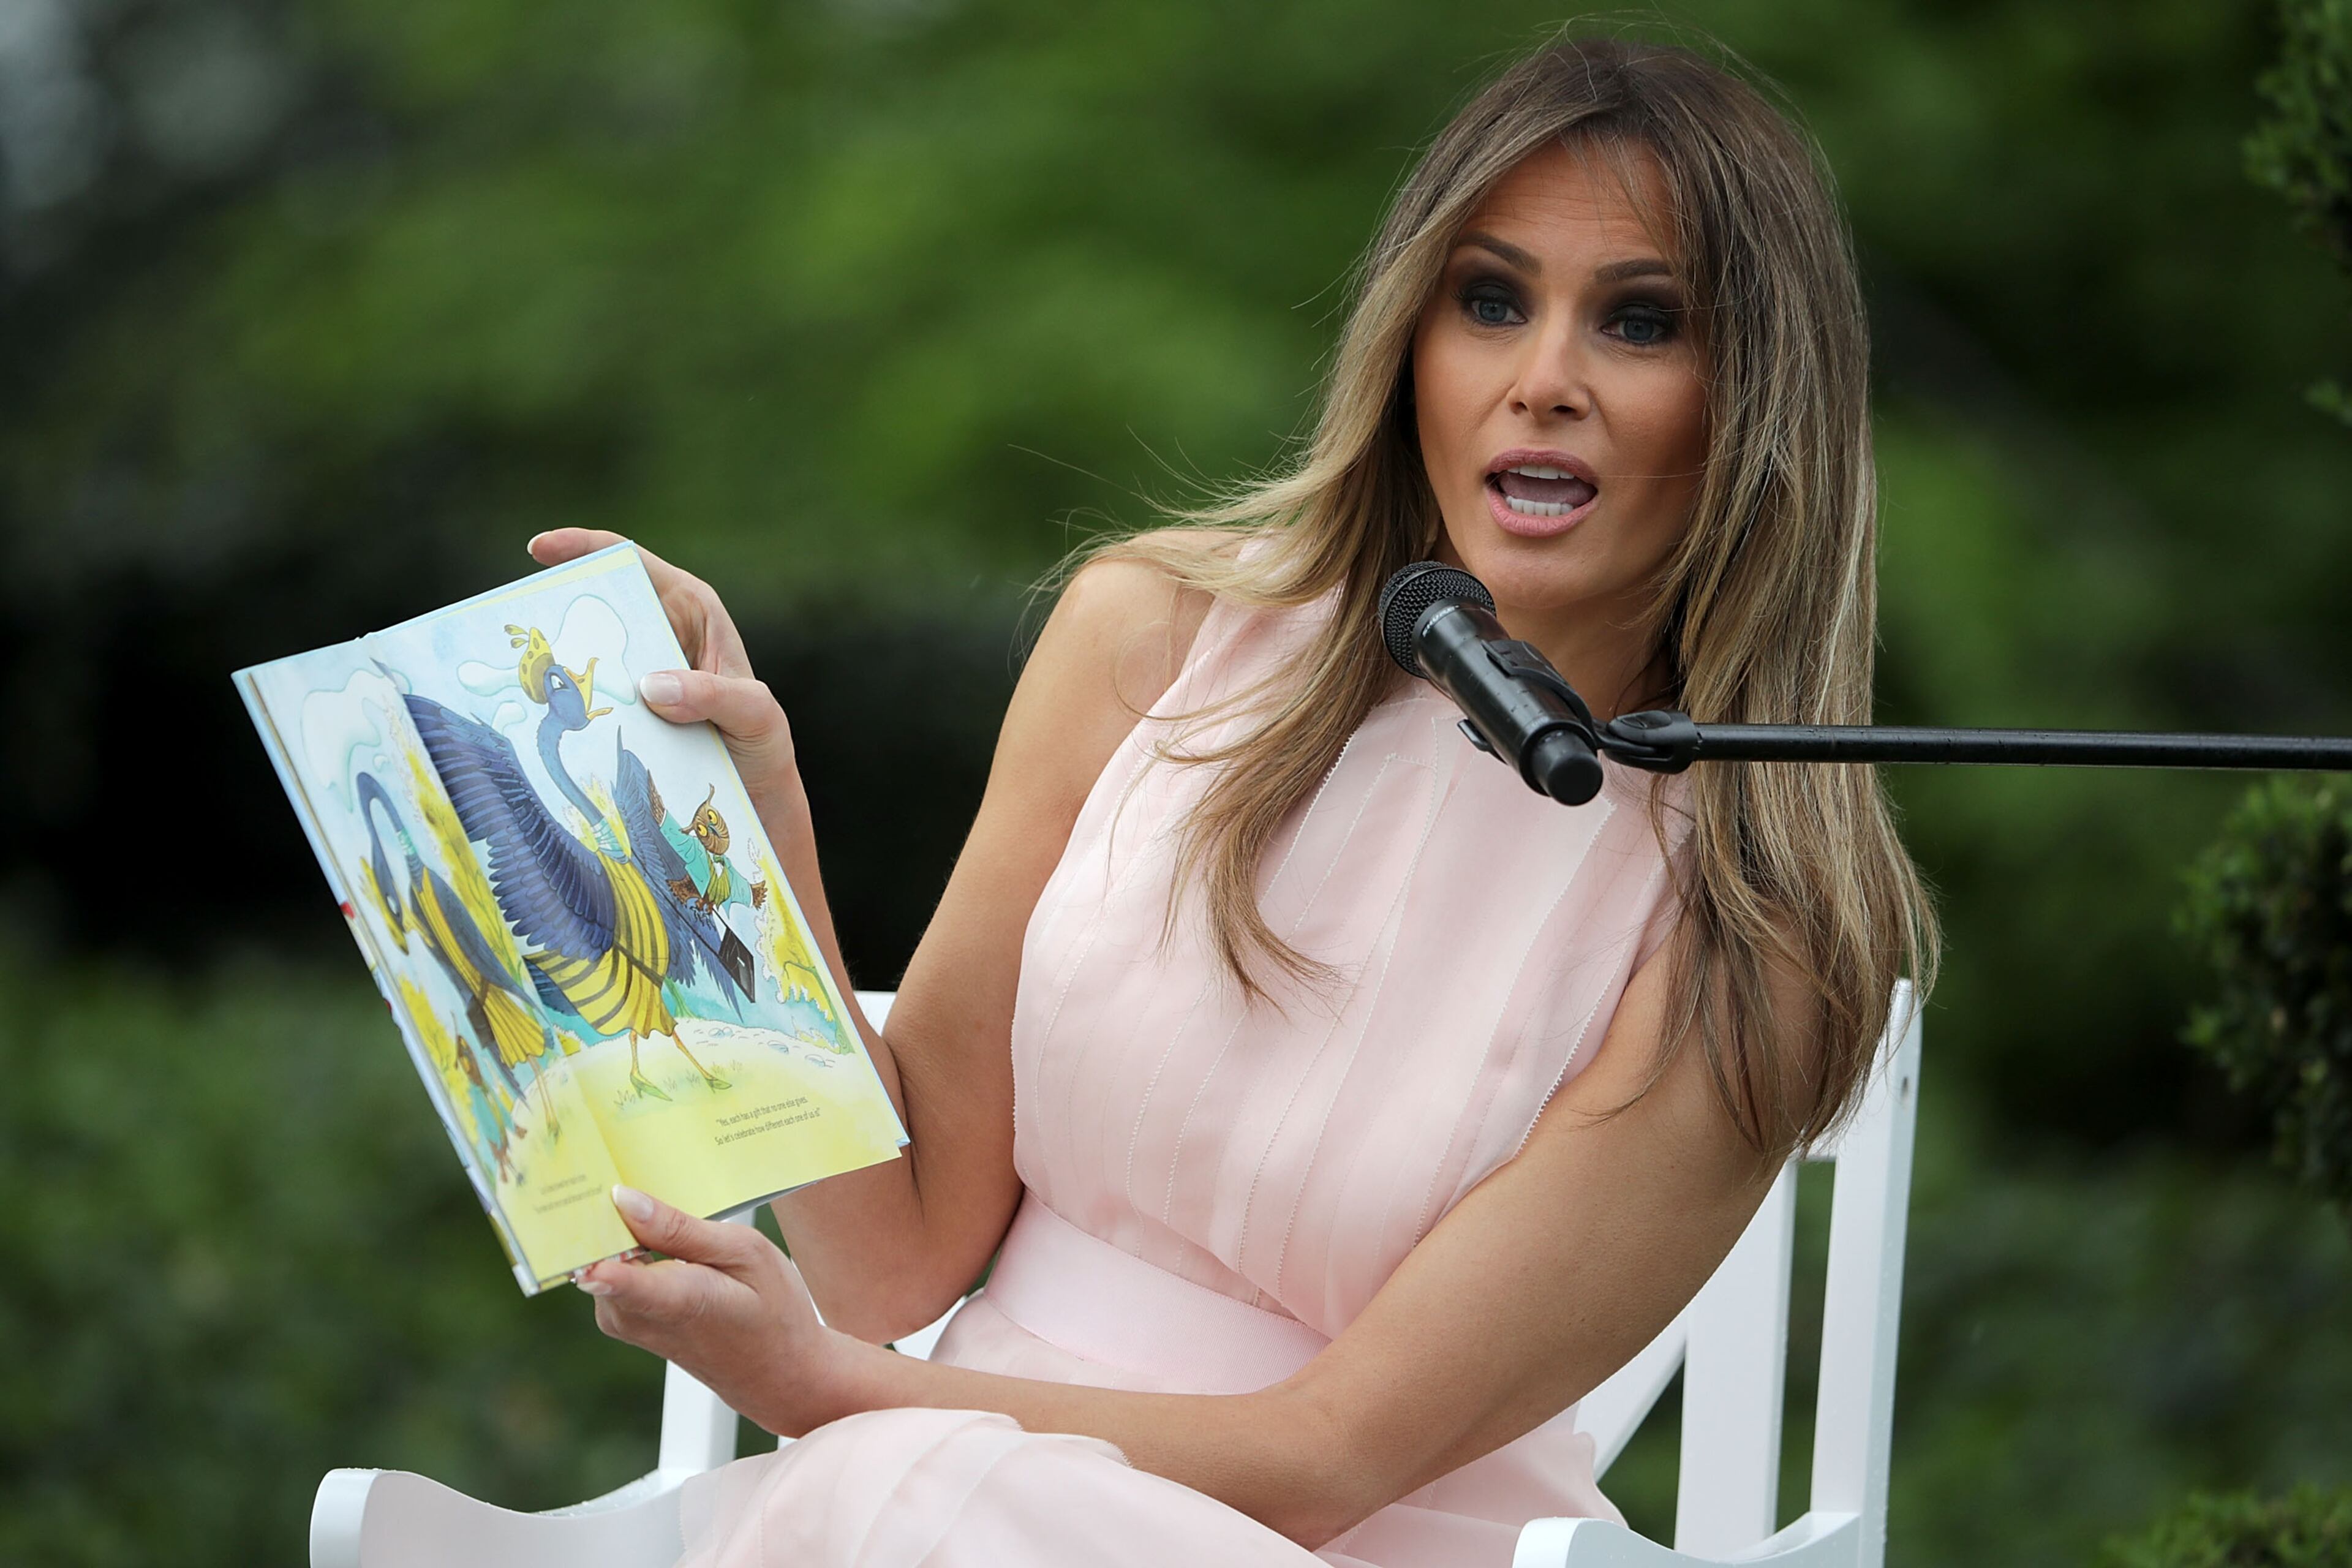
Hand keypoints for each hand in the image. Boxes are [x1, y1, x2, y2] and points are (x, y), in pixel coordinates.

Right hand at [528, 529, 806, 842]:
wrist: (756, 800)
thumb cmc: (762, 745)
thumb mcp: (755, 715)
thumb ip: (714, 696)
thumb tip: (651, 685)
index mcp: (693, 610)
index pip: (635, 563)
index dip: (586, 548)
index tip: (540, 549)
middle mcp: (661, 634)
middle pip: (600, 605)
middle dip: (555, 605)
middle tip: (513, 618)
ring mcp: (638, 672)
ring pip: (586, 652)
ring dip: (552, 658)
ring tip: (515, 667)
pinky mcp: (625, 710)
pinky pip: (587, 695)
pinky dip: (562, 700)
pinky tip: (536, 711)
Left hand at [576, 1185, 853, 1437]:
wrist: (775, 1373)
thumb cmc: (771, 1309)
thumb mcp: (745, 1252)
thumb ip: (681, 1228)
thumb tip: (624, 1199)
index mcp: (671, 1298)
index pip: (605, 1273)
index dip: (585, 1230)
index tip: (584, 1189)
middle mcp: (634, 1315)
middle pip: (596, 1248)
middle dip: (611, 1211)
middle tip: (639, 1174)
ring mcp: (622, 1322)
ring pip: (602, 1255)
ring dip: (624, 1227)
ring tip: (664, 1213)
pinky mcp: (621, 1321)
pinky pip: (610, 1270)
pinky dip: (629, 1247)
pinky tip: (663, 1237)